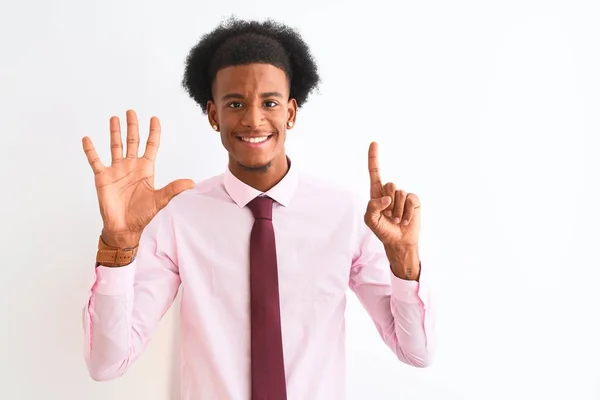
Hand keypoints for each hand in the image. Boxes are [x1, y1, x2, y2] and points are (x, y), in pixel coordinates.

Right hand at [82, 110, 194, 247]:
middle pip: (133, 142)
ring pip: (115, 146)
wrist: (124, 228)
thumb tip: (191, 183)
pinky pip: (95, 160)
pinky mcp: (103, 177)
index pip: (151, 146)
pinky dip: (90, 150)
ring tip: (114, 118)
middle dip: (132, 127)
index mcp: (145, 169)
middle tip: (131, 112)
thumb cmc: (142, 215)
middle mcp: (131, 166)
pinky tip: (87, 139)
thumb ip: (173, 189)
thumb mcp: (160, 200)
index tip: (154, 118)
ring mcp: (116, 170)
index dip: (153, 133)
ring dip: (115, 133)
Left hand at [364, 142, 420, 246]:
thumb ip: (372, 207)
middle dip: (388, 203)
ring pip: (400, 194)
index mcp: (377, 193)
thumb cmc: (383, 230)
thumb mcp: (370, 220)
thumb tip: (387, 198)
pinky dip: (406, 213)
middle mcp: (390, 191)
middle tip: (388, 216)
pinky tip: (405, 220)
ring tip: (396, 220)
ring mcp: (402, 195)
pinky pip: (410, 201)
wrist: (399, 241)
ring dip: (397, 211)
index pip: (375, 172)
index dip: (374, 157)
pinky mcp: (413, 200)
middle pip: (389, 185)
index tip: (374, 143)